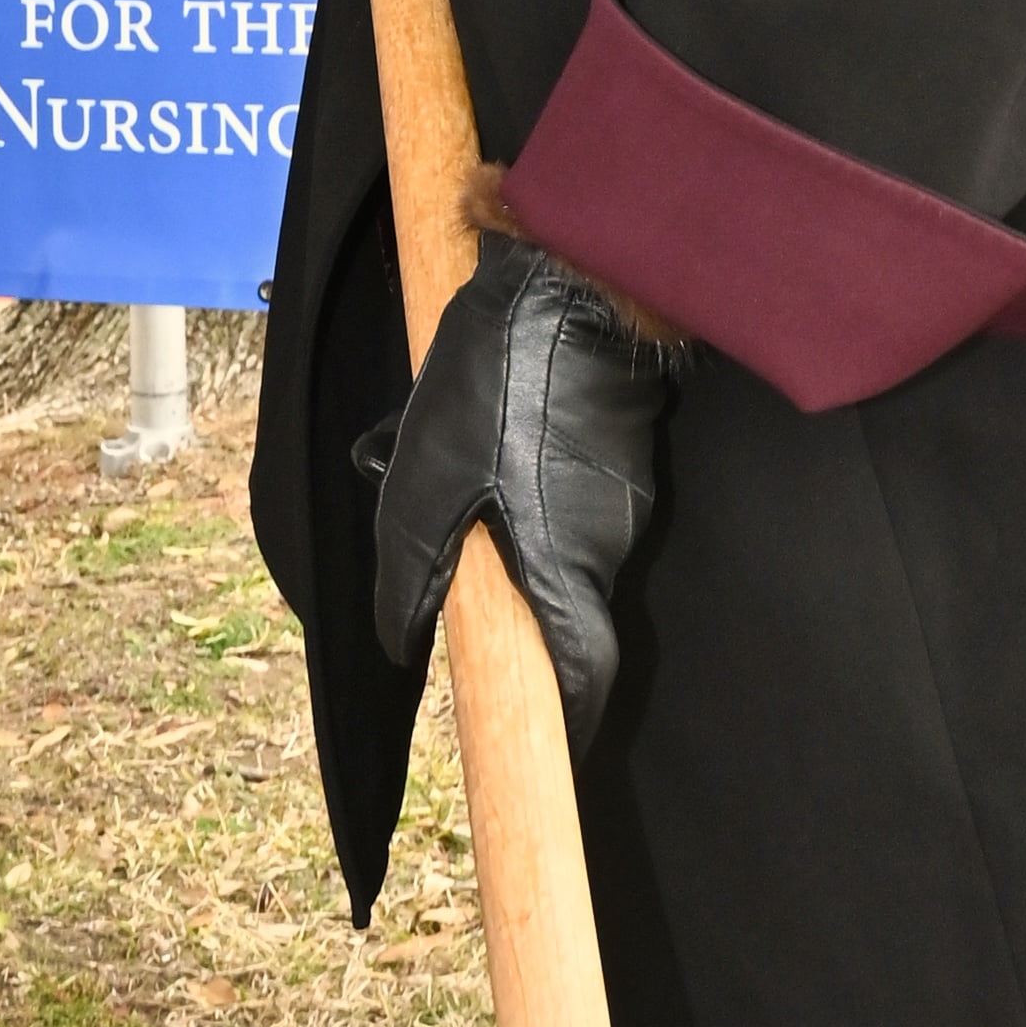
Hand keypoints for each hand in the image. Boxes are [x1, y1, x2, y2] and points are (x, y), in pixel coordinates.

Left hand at [371, 237, 674, 747]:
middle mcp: (606, 543)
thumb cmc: (499, 384)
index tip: (554, 745)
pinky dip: (530, 492)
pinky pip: (571, 499)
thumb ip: (411, 571)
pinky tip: (490, 436)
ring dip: (516, 539)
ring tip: (457, 483)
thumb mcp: (423, 481)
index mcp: (564, 566)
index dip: (571, 718)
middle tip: (467, 590)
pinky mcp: (620, 453)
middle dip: (520, 616)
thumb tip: (404, 640)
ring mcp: (622, 496)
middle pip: (570, 613)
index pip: (587, 675)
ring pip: (565, 549)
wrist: (575, 281)